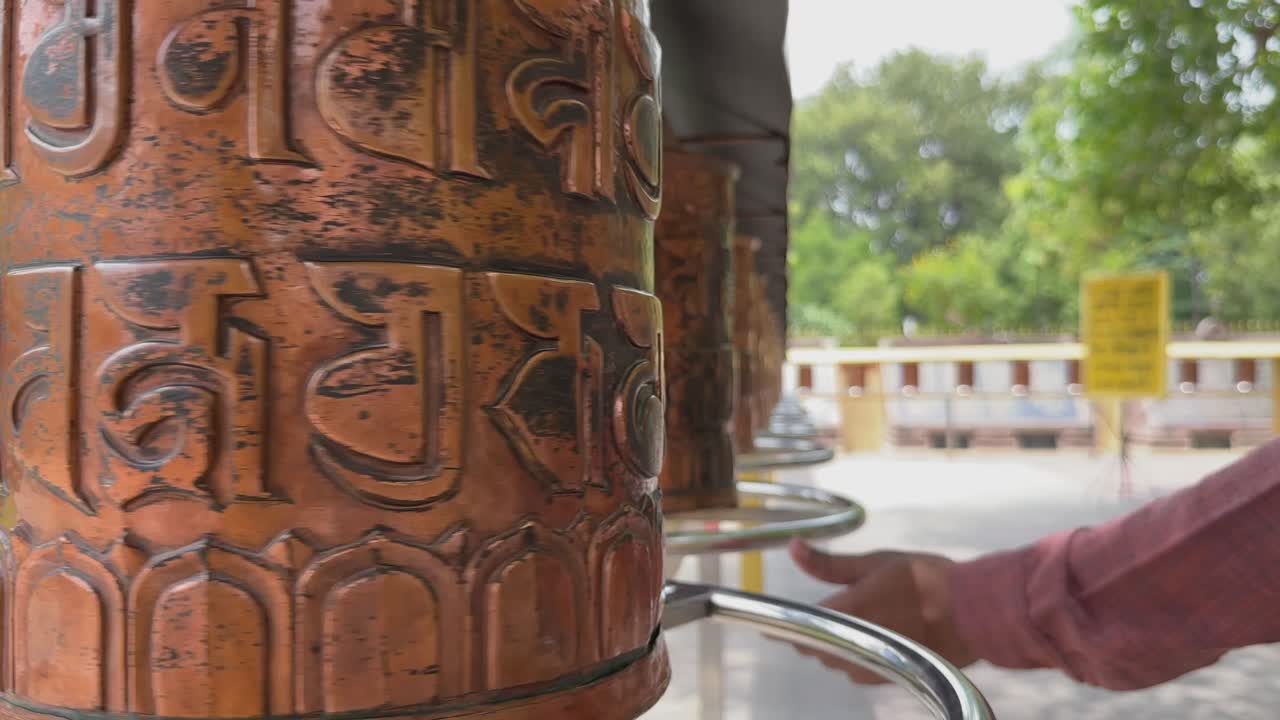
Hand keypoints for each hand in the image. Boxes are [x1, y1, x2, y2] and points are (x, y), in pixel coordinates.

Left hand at [784, 539, 977, 683]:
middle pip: (815, 646)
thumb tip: (794, 547)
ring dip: (834, 645)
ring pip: (836, 660)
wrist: (974, 612)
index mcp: (848, 612)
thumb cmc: (925, 580)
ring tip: (847, 623)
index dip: (781, 626)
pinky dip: (855, 654)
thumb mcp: (875, 561)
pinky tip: (869, 636)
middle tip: (816, 616)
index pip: (800, 626)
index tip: (767, 622)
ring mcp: (872, 663)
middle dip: (811, 633)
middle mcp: (855, 643)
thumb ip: (828, 563)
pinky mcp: (889, 674)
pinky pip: (857, 668)